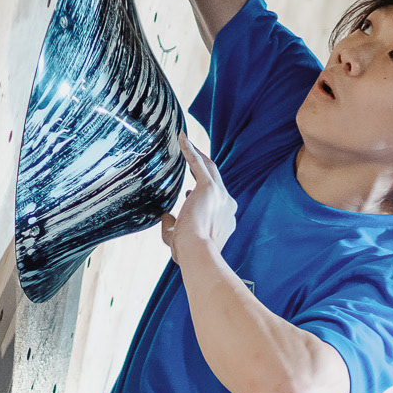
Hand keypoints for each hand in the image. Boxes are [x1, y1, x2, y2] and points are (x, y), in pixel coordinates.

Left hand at [162, 134, 235, 264]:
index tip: (189, 193)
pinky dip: (190, 150)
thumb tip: (164, 215)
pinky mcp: (210, 188)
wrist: (197, 253)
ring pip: (210, 168)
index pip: (214, 201)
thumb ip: (172, 226)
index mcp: (225, 219)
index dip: (200, 194)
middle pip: (216, 179)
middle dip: (204, 167)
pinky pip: (199, 164)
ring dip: (198, 155)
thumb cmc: (188, 252)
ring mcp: (221, 195)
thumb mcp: (179, 239)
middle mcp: (227, 205)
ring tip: (186, 143)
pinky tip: (181, 138)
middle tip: (193, 155)